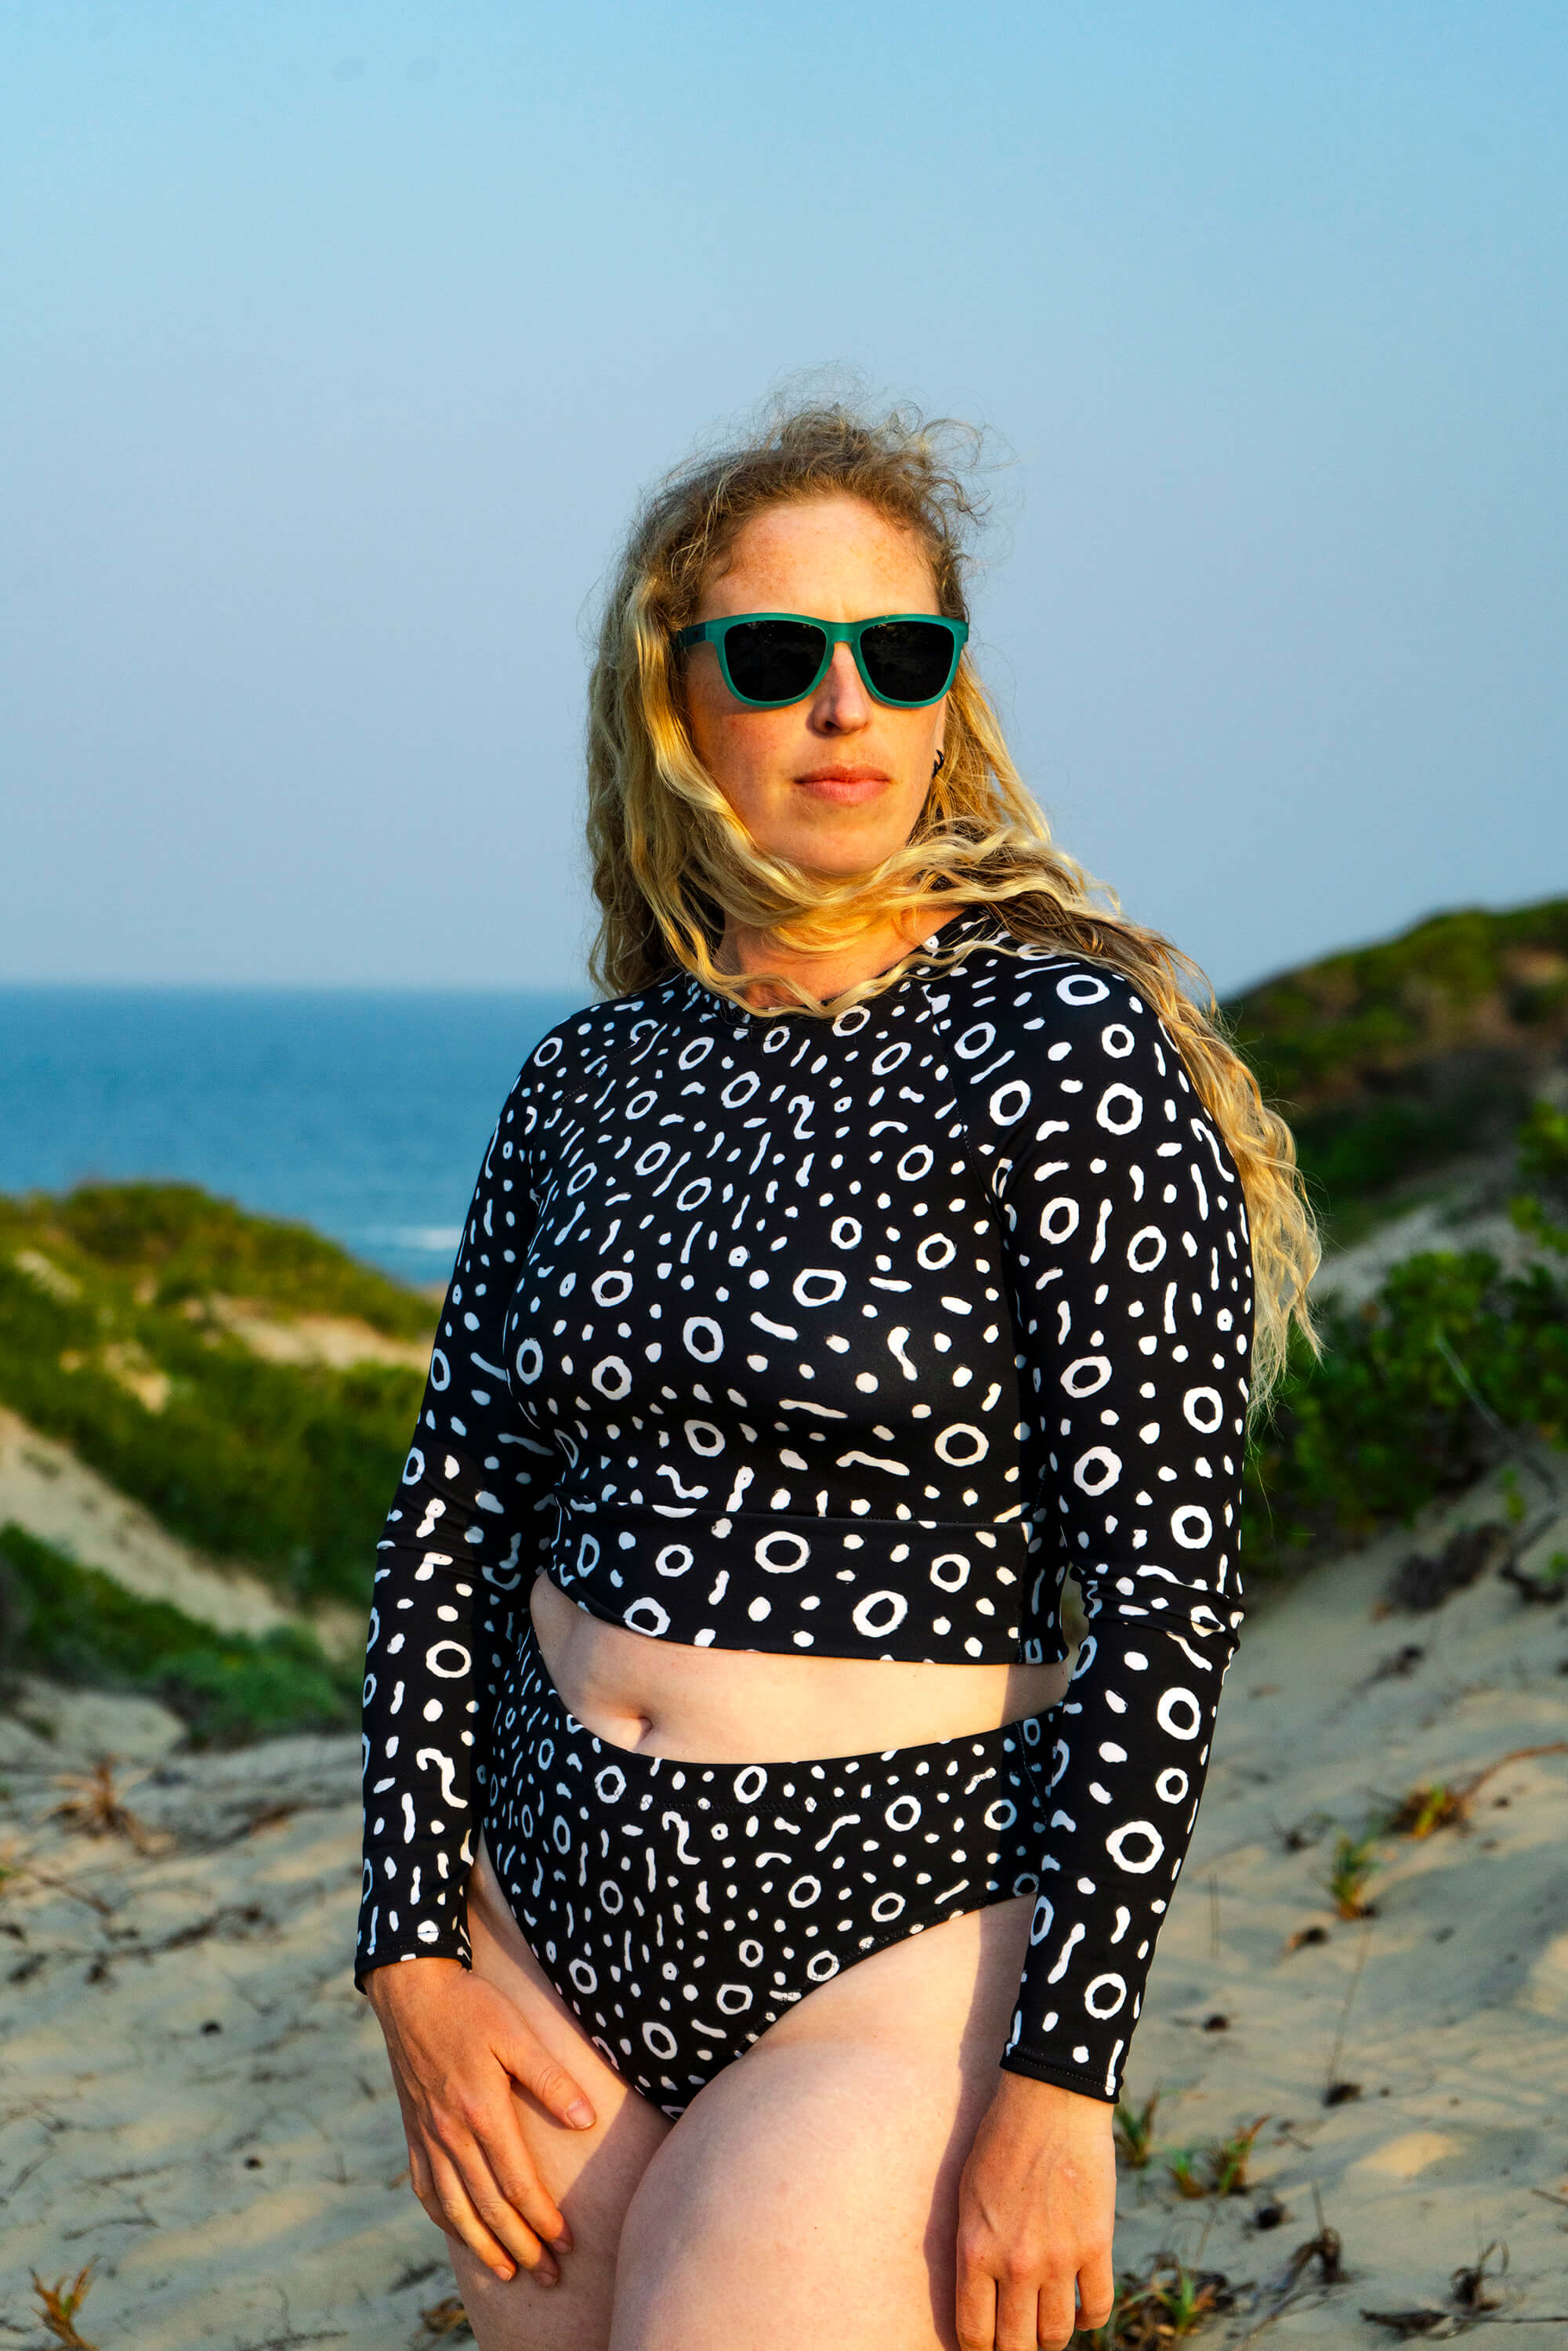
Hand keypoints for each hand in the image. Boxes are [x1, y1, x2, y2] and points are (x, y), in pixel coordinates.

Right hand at [366, 1956, 596, 2286]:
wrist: (412, 1991)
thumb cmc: (471, 2006)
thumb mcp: (516, 2033)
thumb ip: (550, 2079)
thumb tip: (585, 2121)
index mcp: (481, 2112)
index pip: (516, 2183)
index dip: (542, 2219)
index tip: (567, 2243)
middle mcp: (450, 2134)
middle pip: (488, 2207)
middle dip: (521, 2246)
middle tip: (548, 2276)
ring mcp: (427, 2136)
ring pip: (455, 2208)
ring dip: (482, 2246)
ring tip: (508, 2272)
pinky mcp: (413, 2132)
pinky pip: (426, 2190)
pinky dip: (444, 2219)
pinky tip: (459, 2232)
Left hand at [956, 2072, 1115, 2350]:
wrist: (1050, 2099)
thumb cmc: (1000, 2141)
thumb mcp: (968, 2196)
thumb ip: (973, 2250)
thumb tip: (979, 2297)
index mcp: (976, 2250)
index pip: (974, 2334)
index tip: (985, 2346)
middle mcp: (1017, 2264)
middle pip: (1017, 2345)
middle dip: (1014, 2350)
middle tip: (1016, 2339)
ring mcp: (1060, 2258)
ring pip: (1058, 2335)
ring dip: (1051, 2337)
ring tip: (1046, 2323)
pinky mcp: (1097, 2245)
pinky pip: (1097, 2309)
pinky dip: (1090, 2319)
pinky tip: (1081, 2308)